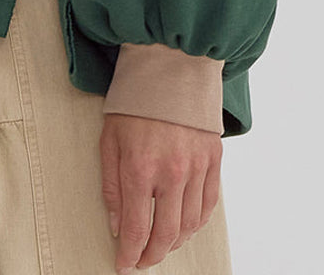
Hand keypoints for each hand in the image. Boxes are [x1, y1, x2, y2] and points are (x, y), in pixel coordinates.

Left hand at [99, 112, 221, 271]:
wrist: (169, 67)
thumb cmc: (134, 102)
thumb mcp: (109, 140)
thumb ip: (112, 186)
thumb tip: (117, 225)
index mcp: (141, 167)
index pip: (137, 228)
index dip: (130, 253)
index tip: (124, 264)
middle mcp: (172, 172)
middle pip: (167, 234)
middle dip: (152, 255)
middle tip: (142, 260)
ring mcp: (197, 167)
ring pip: (190, 225)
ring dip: (175, 242)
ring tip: (161, 244)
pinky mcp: (214, 160)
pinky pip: (209, 205)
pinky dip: (197, 223)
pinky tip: (185, 225)